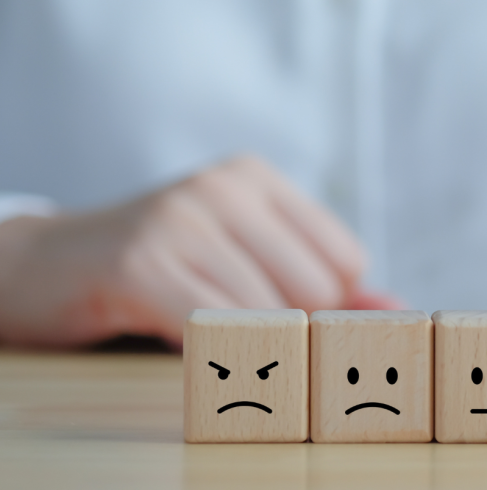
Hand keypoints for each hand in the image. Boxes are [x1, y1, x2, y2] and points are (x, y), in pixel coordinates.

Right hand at [0, 156, 400, 346]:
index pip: (347, 258)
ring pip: (270, 311)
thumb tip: (398, 308)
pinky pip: (215, 324)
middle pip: (317, 289)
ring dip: (245, 344)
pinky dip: (211, 350)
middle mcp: (225, 187)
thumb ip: (321, 284)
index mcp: (258, 177)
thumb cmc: (159, 265)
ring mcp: (183, 217)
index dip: (327, 304)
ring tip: (201, 327)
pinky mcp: (142, 259)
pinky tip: (180, 337)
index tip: (287, 315)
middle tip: (240, 327)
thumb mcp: (243, 260)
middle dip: (289, 327)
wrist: (47, 264)